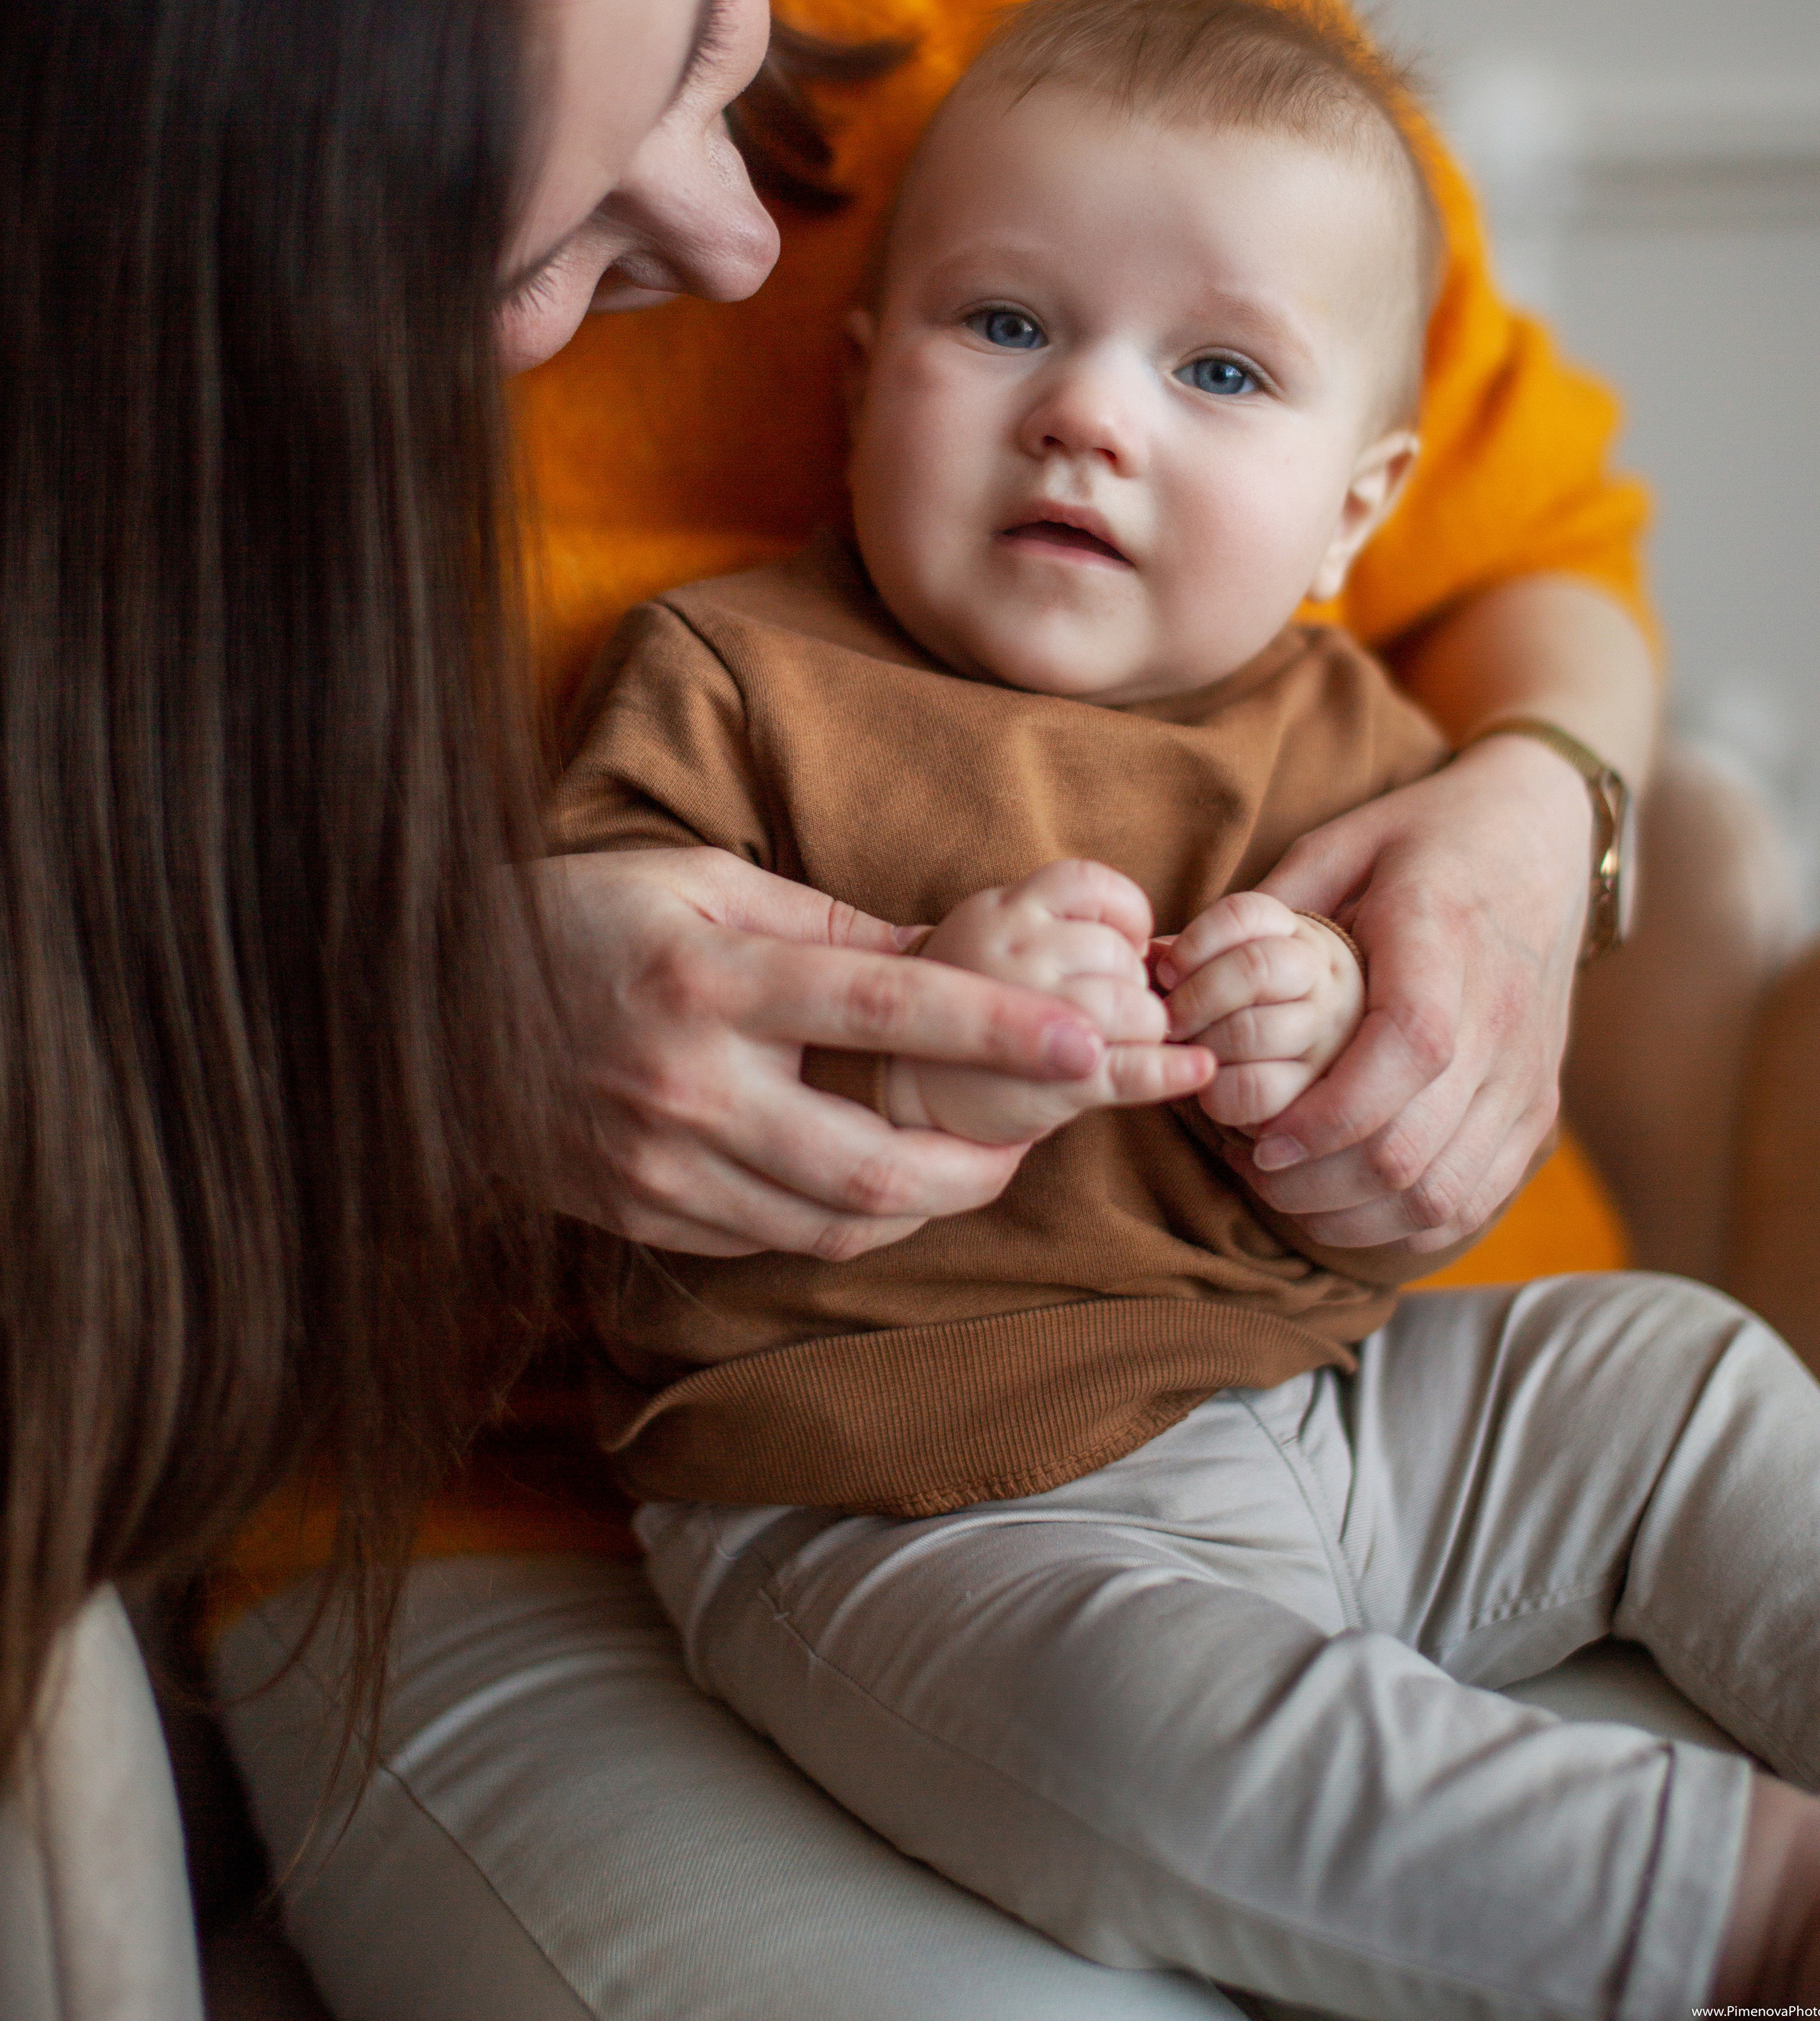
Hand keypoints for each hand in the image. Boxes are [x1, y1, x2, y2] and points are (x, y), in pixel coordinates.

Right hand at [543, 846, 1124, 1258]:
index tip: (1086, 1045)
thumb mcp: (700, 885)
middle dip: (984, 1164)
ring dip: (926, 1202)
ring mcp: (658, 1165)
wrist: (425, 1001)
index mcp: (709, 982)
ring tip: (979, 1162)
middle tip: (1045, 1132)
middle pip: (871, 1159)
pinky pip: (770, 1242)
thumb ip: (828, 928)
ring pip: (832, 1222)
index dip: (995, 1030)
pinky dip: (845, 1221)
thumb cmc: (578, 918)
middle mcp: (687, 1086)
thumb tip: (951, 948)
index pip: (881, 1010)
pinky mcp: (637, 1214)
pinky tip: (881, 1183)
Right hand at [887, 860, 1214, 1144]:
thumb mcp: (996, 946)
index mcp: (998, 912)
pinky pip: (1133, 1070)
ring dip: (1147, 1029)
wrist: (902, 1093)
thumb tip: (1157, 948)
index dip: (1126, 913)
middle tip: (1111, 1013)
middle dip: (1134, 985)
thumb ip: (1059, 931)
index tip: (1127, 946)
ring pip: (1134, 1006)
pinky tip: (1197, 1069)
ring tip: (1114, 1043)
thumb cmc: (967, 1012)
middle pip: (1119, 952)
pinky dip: (1174, 1071)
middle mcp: (1011, 954)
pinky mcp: (1049, 1082)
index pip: (1089, 882)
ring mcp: (1029, 1018)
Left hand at [1156, 892, 1363, 1127]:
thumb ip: (1190, 957)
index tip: (1166, 973)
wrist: (1334, 1066)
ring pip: (1252, 1030)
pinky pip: (1255, 1089)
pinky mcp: (1318, 1088)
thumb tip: (1142, 960)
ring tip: (1188, 1054)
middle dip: (1194, 998)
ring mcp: (1327, 1031)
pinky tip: (1211, 1089)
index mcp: (1295, 933)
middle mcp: (1321, 975)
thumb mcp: (1233, 965)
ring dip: (1203, 1046)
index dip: (1194, 943)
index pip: (1243, 914)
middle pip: (1253, 968)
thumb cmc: (1257, 1007)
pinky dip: (1217, 1093)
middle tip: (1167, 1022)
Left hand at [1219, 734, 1593, 1252]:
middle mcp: (1501, 1018)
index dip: (1331, 1114)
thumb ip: (1266, 906)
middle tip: (1254, 1170)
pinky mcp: (1539, 1107)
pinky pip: (1477, 1197)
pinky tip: (1350, 1207)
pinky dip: (1407, 1224)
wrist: (1543, 838)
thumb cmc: (1426, 837)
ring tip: (1290, 1194)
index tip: (1262, 1140)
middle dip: (1319, 1181)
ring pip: (1444, 1189)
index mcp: (1446, 941)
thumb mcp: (1344, 842)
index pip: (1408, 1050)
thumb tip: (1169, 962)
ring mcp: (1527, 1072)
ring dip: (1357, 1214)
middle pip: (1417, 1143)